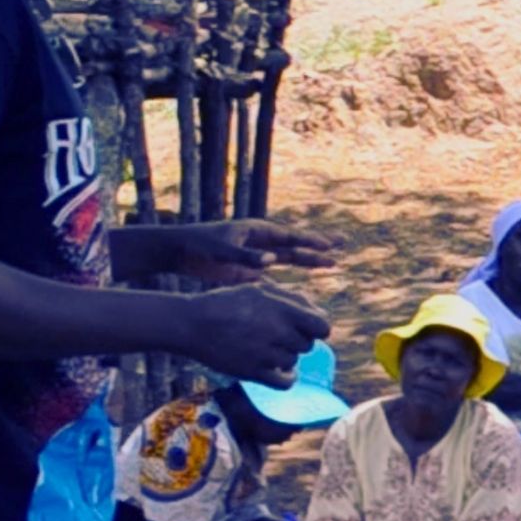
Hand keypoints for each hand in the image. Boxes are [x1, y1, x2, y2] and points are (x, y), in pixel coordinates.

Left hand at [183, 220, 339, 285]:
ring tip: (332, 263)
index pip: (290, 236)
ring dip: (309, 261)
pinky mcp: (248, 271)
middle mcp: (260, 243)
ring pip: (289, 259)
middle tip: (342, 247)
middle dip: (318, 247)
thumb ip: (245, 257)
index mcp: (256, 232)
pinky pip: (275, 275)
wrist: (178, 252)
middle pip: (295, 245)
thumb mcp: (221, 251)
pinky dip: (289, 280)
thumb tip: (271, 261)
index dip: (311, 240)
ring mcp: (256, 257)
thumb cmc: (198, 245)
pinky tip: (302, 288)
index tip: (331, 244)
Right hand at [184, 280, 329, 385]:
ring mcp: (266, 354)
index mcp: (282, 309)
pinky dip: (287, 378)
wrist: (193, 324)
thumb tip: (318, 313)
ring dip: (285, 357)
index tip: (307, 328)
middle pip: (308, 345)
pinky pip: (286, 383)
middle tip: (277, 336)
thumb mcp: (260, 290)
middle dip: (297, 341)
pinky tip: (280, 371)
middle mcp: (277, 332)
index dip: (318, 328)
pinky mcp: (254, 373)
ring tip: (266, 348)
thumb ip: (292, 299)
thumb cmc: (227, 303)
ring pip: (294, 362)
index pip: (323, 327)